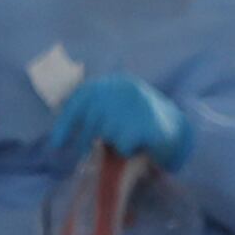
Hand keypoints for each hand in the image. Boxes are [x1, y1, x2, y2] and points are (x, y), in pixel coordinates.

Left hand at [47, 74, 192, 170]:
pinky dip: (126, 150)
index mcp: (116, 83)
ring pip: (106, 134)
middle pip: (92, 119)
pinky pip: (122, 145)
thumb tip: (60, 132)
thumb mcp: (116, 108)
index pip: (83, 97)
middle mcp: (125, 89)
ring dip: (111, 143)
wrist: (176, 128)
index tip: (57, 143)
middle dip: (84, 139)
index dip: (67, 121)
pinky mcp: (145, 125)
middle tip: (84, 151)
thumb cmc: (138, 121)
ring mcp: (137, 106)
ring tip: (126, 138)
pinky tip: (137, 144)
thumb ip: (94, 112)